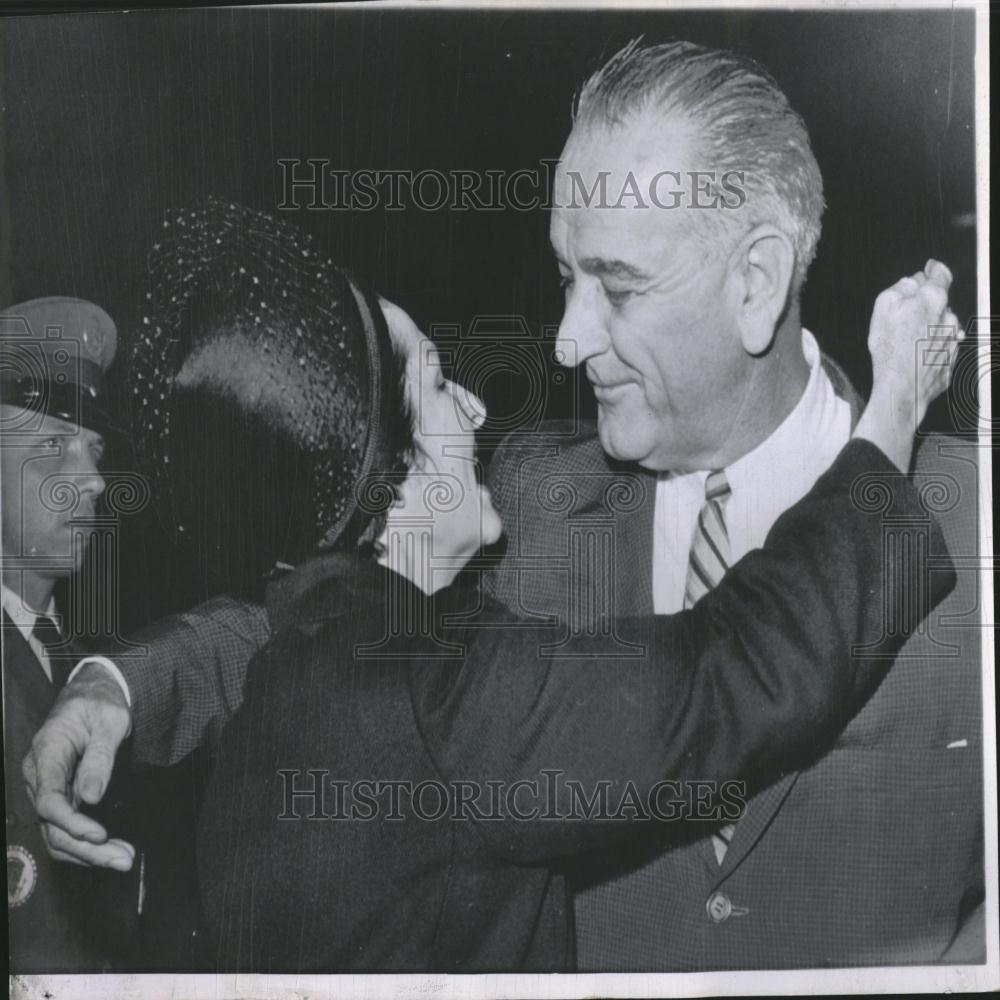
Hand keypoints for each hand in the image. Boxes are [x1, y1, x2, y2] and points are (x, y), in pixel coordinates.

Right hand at [22, 662, 135, 869]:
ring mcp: (46, 790)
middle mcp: (39, 777)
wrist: (91, 695)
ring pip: (57, 835)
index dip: (71, 823)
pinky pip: (64, 830)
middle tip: (124, 859)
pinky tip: (111, 851)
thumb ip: (100, 757)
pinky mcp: (59, 798)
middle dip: (87, 849)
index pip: (48, 801)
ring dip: (88, 854)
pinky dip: (86, 845)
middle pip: (52, 826)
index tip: (100, 834)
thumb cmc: (101, 704)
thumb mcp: (110, 721)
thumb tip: (91, 797)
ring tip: (124, 859)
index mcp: (47, 754)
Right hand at [868, 259, 962, 423]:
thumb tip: (911, 282)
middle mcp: (949, 317)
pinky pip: (939, 350)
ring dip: (927, 329)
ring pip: (941, 327)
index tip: (930, 268)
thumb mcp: (883, 306)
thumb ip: (900, 287)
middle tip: (903, 318)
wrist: (902, 388)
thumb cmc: (891, 349)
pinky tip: (911, 359)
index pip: (941, 274)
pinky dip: (928, 351)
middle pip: (939, 303)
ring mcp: (952, 341)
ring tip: (905, 344)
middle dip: (924, 306)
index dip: (934, 269)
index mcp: (934, 298)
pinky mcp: (949, 363)